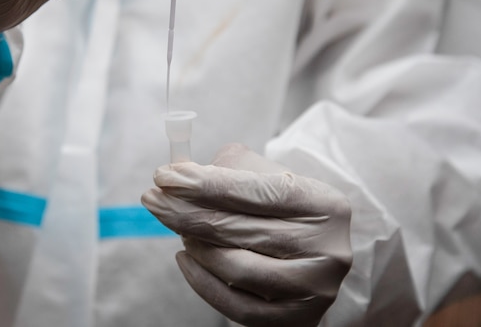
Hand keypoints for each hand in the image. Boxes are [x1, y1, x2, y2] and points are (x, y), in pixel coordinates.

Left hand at [142, 143, 351, 326]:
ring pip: (236, 269)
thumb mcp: (267, 176)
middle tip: (153, 200)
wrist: (314, 251)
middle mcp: (328, 249)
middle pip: (240, 229)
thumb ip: (227, 169)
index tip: (165, 176)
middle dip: (186, 212)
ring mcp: (314, 289)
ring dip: (196, 246)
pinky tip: (186, 259)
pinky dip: (202, 282)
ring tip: (180, 231)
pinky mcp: (298, 320)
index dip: (205, 183)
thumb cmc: (282, 207)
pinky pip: (236, 306)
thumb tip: (178, 175)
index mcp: (325, 205)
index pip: (257, 191)